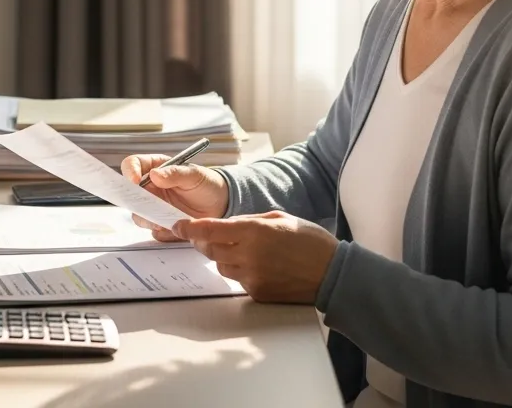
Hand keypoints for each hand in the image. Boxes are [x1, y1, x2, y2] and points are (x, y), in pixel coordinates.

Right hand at [121, 154, 228, 240]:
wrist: (220, 204)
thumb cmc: (207, 183)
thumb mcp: (194, 175)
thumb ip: (175, 174)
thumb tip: (154, 174)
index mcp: (155, 167)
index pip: (132, 164)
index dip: (129, 172)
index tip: (135, 181)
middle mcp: (150, 187)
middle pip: (128, 192)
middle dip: (134, 200)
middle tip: (147, 205)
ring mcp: (153, 206)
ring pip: (138, 213)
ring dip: (147, 217)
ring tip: (164, 219)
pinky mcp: (160, 222)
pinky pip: (152, 228)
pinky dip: (160, 229)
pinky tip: (174, 226)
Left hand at [174, 211, 337, 303]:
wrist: (332, 273)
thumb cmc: (310, 241)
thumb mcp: (279, 218)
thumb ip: (249, 221)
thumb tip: (227, 225)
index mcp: (253, 232)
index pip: (209, 230)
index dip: (189, 228)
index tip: (179, 226)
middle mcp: (248, 256)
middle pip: (210, 249)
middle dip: (205, 241)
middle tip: (209, 235)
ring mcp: (251, 277)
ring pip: (222, 266)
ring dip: (225, 256)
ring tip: (246, 250)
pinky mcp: (257, 293)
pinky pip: (238, 280)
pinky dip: (242, 271)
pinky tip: (261, 265)